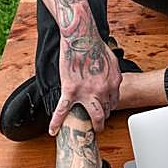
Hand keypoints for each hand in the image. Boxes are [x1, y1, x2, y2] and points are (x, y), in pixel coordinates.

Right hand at [49, 21, 121, 135]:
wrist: (80, 37)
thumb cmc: (94, 44)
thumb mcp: (111, 60)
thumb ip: (112, 74)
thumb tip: (112, 81)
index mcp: (114, 82)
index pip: (113, 101)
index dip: (107, 106)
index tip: (102, 108)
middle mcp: (103, 89)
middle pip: (105, 111)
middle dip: (101, 118)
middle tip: (97, 123)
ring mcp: (87, 91)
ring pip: (93, 115)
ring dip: (91, 125)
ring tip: (86, 130)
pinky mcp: (70, 90)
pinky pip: (63, 110)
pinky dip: (57, 122)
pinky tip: (53, 130)